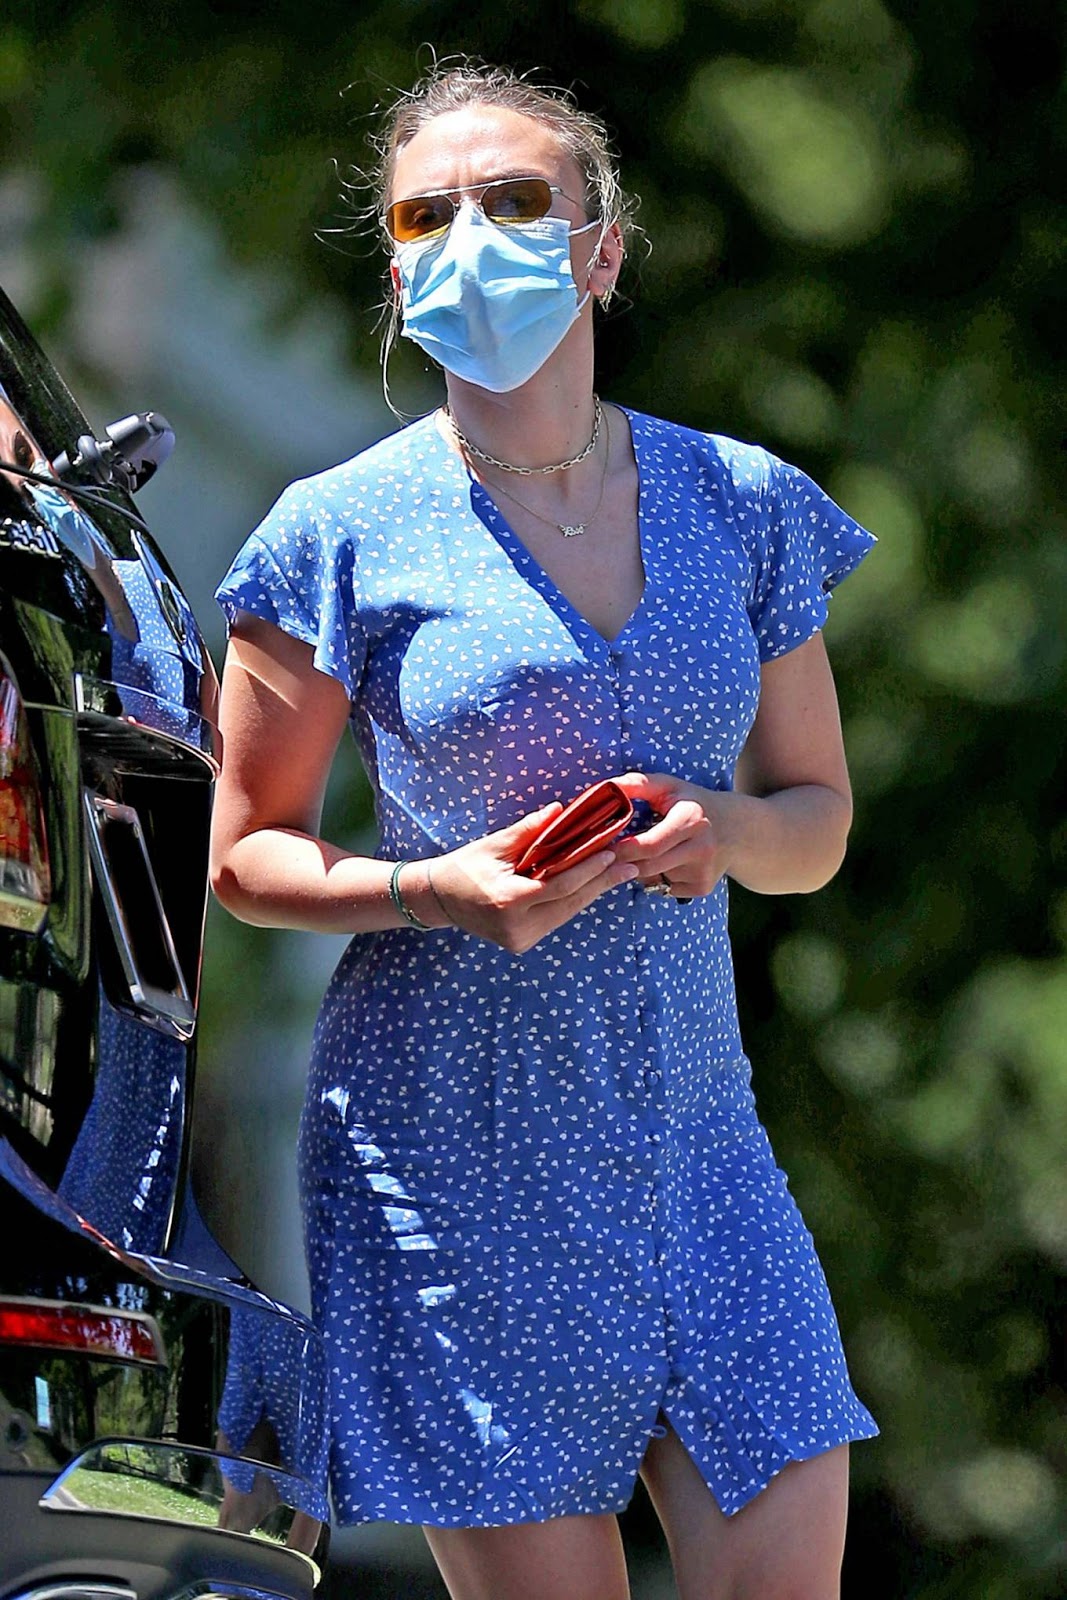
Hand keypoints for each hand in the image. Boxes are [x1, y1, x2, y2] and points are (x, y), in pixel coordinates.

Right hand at [430, 803, 638, 953]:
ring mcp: (519, 940)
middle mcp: (516, 926)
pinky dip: (573, 901)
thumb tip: (561, 811)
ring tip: (618, 875)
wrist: (438, 899)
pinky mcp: (522, 944)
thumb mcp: (494, 844)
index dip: (589, 869)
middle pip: (570, 903)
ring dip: (592, 893)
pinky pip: (555, 919)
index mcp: (508, 900)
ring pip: (567, 913)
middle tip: (630, 867)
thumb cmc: (464, 866)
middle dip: (601, 883)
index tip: (612, 854)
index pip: (560, 884)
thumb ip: (529, 830)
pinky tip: (592, 887)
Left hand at [610, 772, 731, 899]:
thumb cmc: (693, 803)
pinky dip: (657, 879)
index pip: (649, 846)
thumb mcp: (670, 786)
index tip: (605, 845)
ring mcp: (703, 871)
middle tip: (610, 854)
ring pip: (653, 879)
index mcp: (691, 820)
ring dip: (640, 869)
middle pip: (647, 867)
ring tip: (647, 851)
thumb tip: (607, 788)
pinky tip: (667, 862)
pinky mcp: (703, 888)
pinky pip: (665, 888)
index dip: (622, 849)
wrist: (736, 830)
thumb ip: (637, 784)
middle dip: (624, 862)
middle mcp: (701, 849)